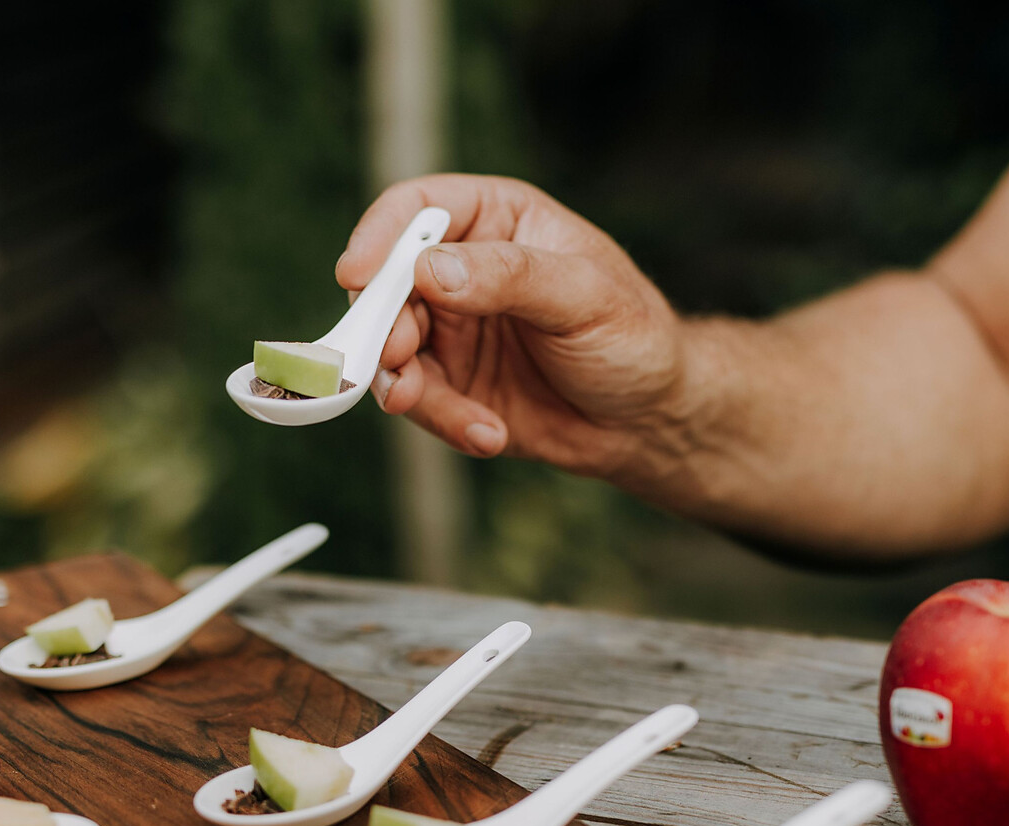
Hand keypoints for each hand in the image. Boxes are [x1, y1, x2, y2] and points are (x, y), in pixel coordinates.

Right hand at [337, 174, 696, 481]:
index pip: (416, 208)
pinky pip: (421, 402)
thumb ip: (510, 276)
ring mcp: (452, 332)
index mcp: (496, 221)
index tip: (357, 275)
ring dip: (401, 381)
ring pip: (391, 350)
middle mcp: (462, 271)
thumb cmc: (633, 336)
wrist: (651, 419)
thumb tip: (430, 270)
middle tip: (394, 358)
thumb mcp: (584, 294)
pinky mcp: (452, 388)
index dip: (378, 235)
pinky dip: (444, 420)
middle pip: (386, 285)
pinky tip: (488, 433)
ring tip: (420, 403)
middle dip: (383, 325)